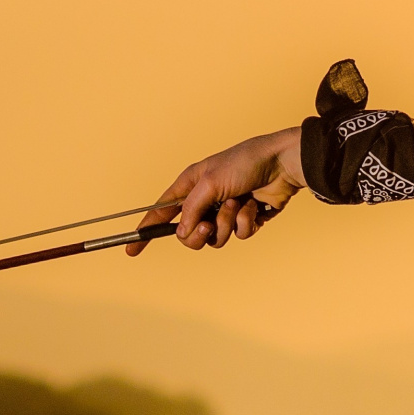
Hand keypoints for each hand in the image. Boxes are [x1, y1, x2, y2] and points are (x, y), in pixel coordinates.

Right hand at [127, 128, 300, 253]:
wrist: (282, 164)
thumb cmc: (244, 164)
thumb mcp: (210, 183)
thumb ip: (191, 209)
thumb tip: (183, 233)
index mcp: (190, 185)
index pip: (161, 211)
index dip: (146, 230)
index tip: (131, 250)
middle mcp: (205, 200)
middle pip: (189, 235)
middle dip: (199, 234)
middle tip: (208, 226)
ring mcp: (225, 211)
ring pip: (216, 238)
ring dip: (227, 223)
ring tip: (238, 203)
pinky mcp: (245, 219)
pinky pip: (238, 235)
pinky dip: (245, 222)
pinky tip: (254, 206)